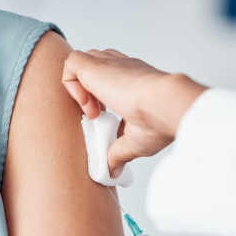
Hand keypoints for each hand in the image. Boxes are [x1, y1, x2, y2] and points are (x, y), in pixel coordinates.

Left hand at [62, 49, 206, 176]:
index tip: (105, 119)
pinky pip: (71, 63)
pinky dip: (70, 84)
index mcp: (135, 81)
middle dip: (89, 92)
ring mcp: (110, 64)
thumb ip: (119, 153)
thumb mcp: (134, 142)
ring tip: (92, 112)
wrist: (165, 106)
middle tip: (97, 116)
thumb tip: (113, 171)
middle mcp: (122, 68)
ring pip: (82, 63)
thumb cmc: (159, 122)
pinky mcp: (95, 65)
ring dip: (79, 89)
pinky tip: (85, 105)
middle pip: (95, 67)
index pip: (111, 79)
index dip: (101, 98)